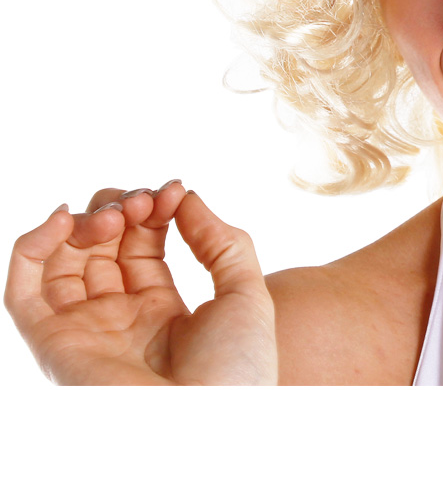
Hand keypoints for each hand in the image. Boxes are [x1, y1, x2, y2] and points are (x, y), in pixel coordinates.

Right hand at [5, 182, 276, 384]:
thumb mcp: (245, 293)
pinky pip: (23, 290)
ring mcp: (85, 330)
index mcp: (163, 311)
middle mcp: (118, 319)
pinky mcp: (53, 343)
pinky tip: (63, 219)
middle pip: (101, 247)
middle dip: (121, 209)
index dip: (155, 209)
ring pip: (62, 260)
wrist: (211, 426)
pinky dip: (33, 246)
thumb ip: (220, 240)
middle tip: (145, 201)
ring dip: (85, 221)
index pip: (143, 244)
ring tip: (119, 213)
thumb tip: (185, 197)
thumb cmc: (238, 371)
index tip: (175, 190)